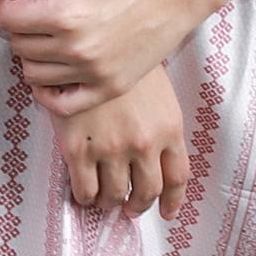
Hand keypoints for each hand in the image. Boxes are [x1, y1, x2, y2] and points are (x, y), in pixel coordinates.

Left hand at [0, 0, 243, 116]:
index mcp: (67, 13)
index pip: (9, 20)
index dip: (6, 4)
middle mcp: (77, 49)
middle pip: (19, 46)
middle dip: (18, 28)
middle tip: (33, 12)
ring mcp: (95, 72)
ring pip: (34, 75)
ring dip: (31, 55)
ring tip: (46, 36)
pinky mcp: (111, 86)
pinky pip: (62, 104)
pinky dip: (47, 93)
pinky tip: (52, 72)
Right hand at [53, 67, 189, 218]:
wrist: (86, 44)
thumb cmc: (123, 62)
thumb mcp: (158, 90)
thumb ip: (161, 124)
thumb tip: (158, 155)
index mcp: (169, 127)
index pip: (177, 176)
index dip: (172, 200)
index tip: (167, 211)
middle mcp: (144, 143)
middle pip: (147, 192)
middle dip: (138, 205)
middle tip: (130, 208)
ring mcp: (111, 148)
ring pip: (115, 196)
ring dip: (110, 203)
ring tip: (104, 200)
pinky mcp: (78, 149)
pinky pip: (85, 189)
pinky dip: (85, 198)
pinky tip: (83, 194)